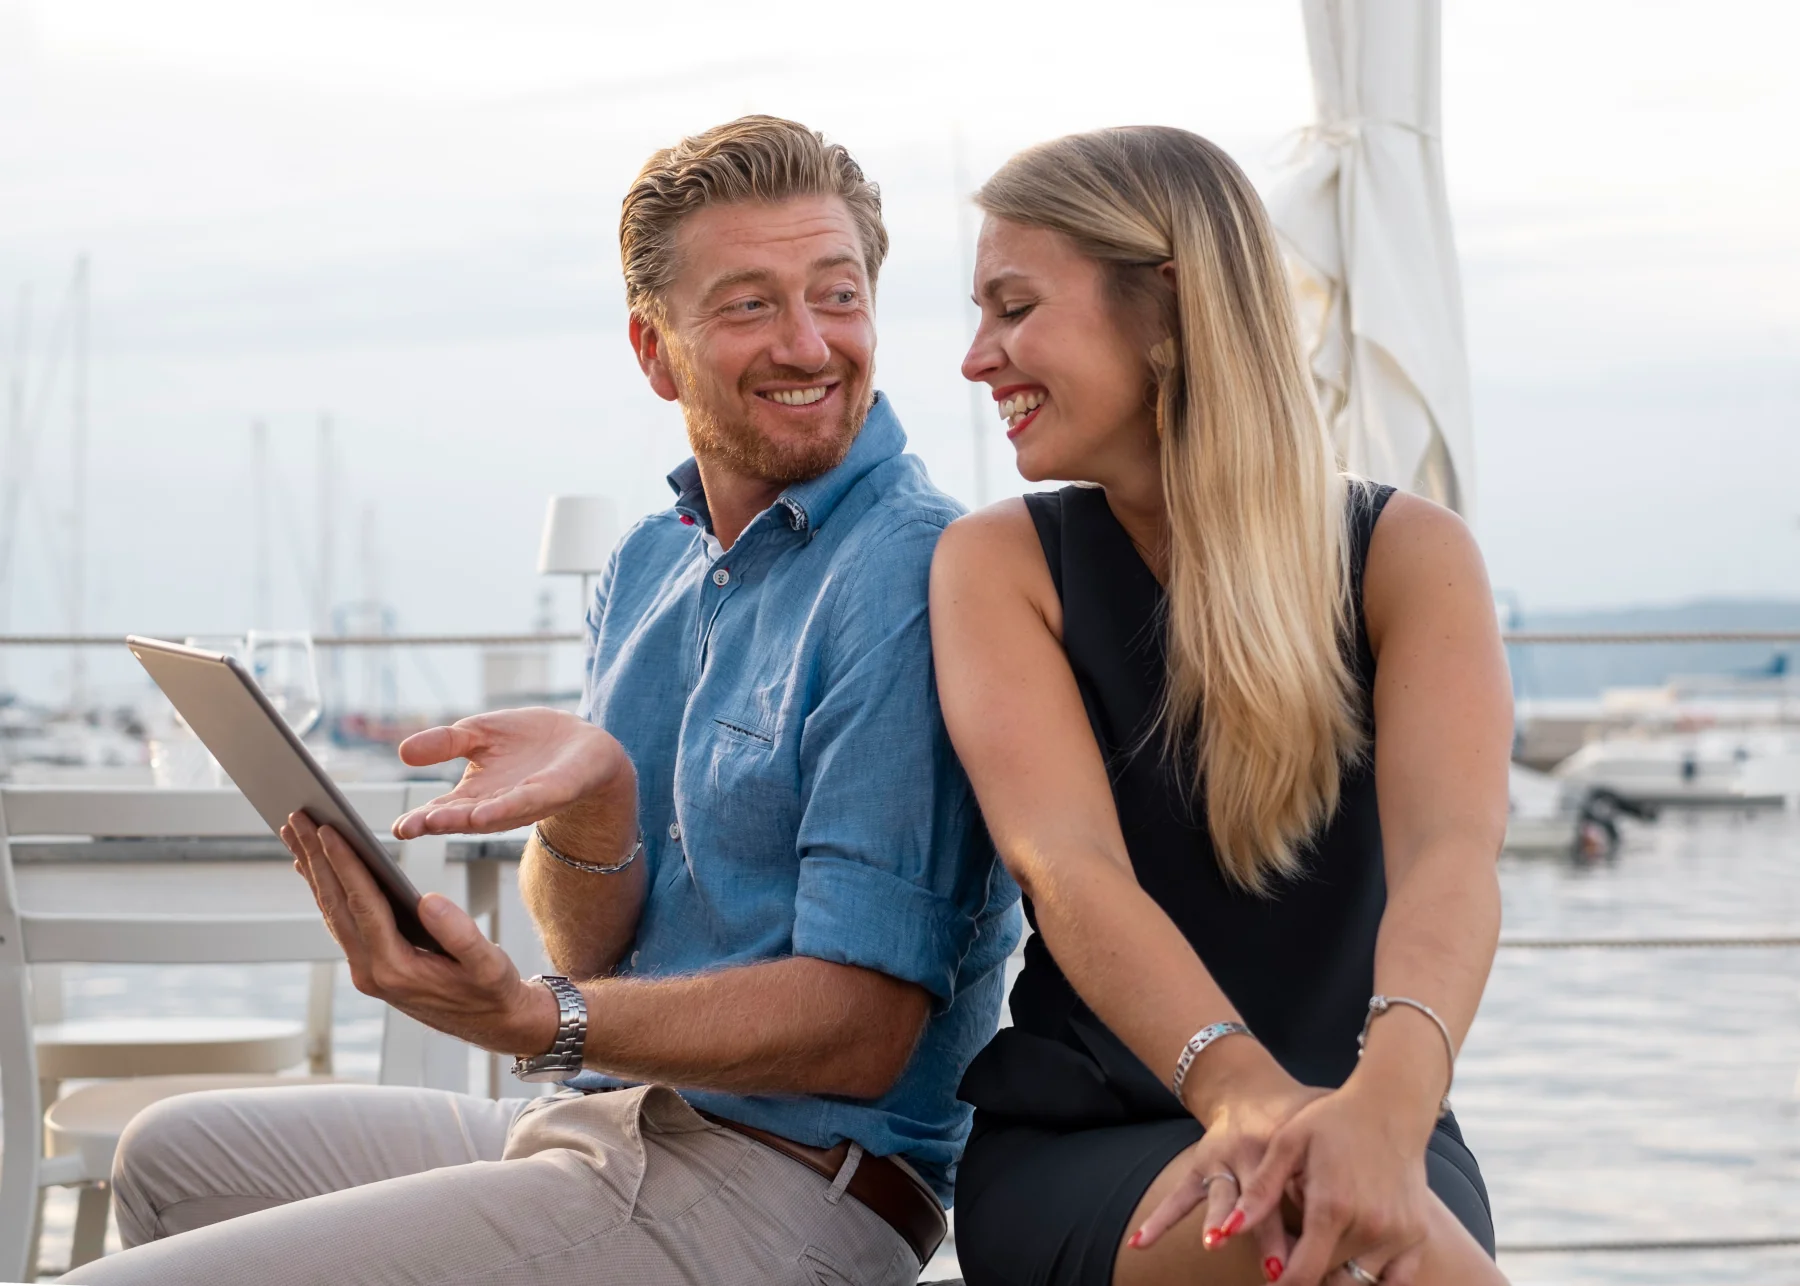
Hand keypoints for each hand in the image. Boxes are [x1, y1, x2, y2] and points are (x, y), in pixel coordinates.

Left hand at [281, 811, 558, 1056]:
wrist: (494, 1024)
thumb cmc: (493, 990)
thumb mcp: (489, 963)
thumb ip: (460, 934)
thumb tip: (427, 899)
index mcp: (396, 969)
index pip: (363, 906)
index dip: (344, 865)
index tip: (326, 830)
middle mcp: (371, 971)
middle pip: (335, 905)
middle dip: (313, 858)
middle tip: (295, 816)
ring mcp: (367, 970)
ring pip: (332, 912)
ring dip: (313, 870)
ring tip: (295, 833)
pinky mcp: (371, 965)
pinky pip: (342, 921)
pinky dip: (327, 889)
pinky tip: (316, 868)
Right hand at [391, 707, 634, 840]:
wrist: (582, 744)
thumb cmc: (527, 742)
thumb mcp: (478, 733)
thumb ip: (445, 743)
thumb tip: (404, 751)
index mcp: (474, 794)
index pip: (440, 809)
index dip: (419, 819)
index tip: (396, 828)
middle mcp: (495, 804)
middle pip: (460, 817)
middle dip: (434, 822)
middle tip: (406, 829)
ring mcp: (523, 801)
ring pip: (490, 814)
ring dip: (464, 818)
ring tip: (437, 821)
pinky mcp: (551, 791)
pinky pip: (526, 800)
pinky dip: (505, 807)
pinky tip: (485, 813)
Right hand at [1133, 1061, 1324, 1280]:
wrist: (1257, 1091)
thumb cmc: (1305, 1124)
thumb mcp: (1324, 1145)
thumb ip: (1340, 1185)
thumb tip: (1372, 1239)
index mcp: (1293, 1158)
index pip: (1304, 1211)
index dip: (1310, 1249)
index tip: (1306, 1273)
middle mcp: (1256, 1157)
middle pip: (1264, 1210)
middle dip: (1271, 1246)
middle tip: (1278, 1272)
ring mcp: (1224, 1158)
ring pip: (1222, 1197)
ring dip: (1220, 1223)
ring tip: (1216, 1242)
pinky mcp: (1200, 1162)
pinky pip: (1179, 1195)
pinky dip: (1159, 1220)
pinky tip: (1139, 1244)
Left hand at [1228, 1079, 1436, 1285]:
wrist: (1390, 1107)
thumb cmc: (1332, 1122)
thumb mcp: (1288, 1145)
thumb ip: (1261, 1191)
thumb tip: (1228, 1230)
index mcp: (1332, 1206)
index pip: (1303, 1275)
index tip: (1271, 1281)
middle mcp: (1369, 1227)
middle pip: (1329, 1280)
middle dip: (1306, 1276)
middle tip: (1293, 1253)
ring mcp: (1398, 1234)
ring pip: (1358, 1282)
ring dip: (1336, 1276)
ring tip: (1320, 1249)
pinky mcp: (1417, 1234)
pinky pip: (1395, 1281)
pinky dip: (1375, 1281)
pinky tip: (1353, 1263)